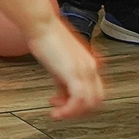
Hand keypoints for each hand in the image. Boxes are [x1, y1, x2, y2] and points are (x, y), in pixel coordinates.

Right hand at [28, 4, 104, 120]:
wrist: (41, 23)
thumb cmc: (46, 35)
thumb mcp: (58, 61)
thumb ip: (64, 76)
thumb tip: (61, 91)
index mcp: (89, 62)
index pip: (96, 90)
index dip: (83, 101)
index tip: (65, 103)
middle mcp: (91, 66)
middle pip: (97, 99)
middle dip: (80, 110)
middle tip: (64, 112)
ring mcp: (84, 69)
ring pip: (90, 103)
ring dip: (73, 113)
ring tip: (58, 114)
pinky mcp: (74, 72)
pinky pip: (78, 100)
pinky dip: (68, 111)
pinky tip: (57, 112)